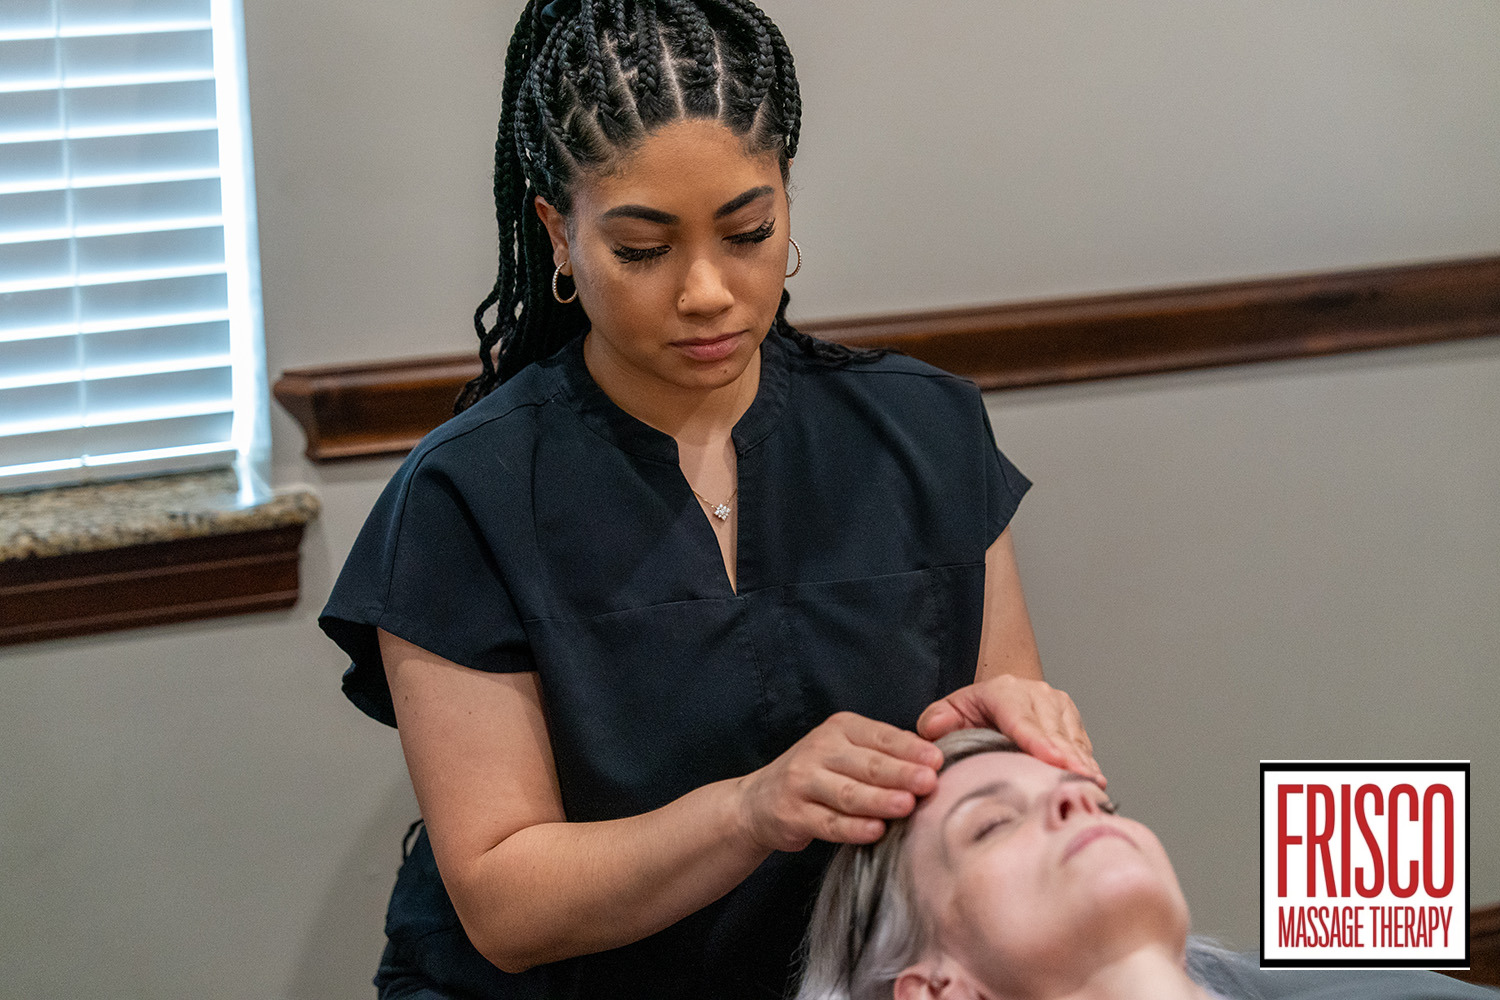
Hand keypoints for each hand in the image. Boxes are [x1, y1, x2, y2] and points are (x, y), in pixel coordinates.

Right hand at [735, 712, 942, 851]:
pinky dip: (853, 828)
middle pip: (867, 764)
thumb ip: (883, 753)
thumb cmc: (819, 774)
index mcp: (840, 728)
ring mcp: (803, 781)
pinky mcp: (793, 814)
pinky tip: (875, 831)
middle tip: (930, 782)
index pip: (881, 736)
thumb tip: (933, 761)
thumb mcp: (847, 751)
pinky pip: (828, 822)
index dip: (910, 749)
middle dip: (900, 773)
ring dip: (879, 800)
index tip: (938, 760)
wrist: (760, 800)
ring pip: (848, 793)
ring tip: (907, 806)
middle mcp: (819, 749)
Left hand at [917, 674, 1104, 786]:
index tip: (1051, 759)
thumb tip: (933, 730)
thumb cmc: (974, 711)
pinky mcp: (1073, 719)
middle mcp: (1036, 694)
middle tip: (1078, 782)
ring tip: (1091, 786)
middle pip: (1052, 732)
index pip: (1021, 719)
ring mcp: (1058, 705)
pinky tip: (1092, 782)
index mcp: (1004, 691)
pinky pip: (1083, 744)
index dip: (1037, 741)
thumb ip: (936, 720)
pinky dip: (1087, 764)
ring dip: (1081, 764)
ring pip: (1072, 739)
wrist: (1001, 696)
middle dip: (1065, 759)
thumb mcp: (949, 711)